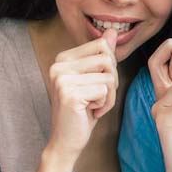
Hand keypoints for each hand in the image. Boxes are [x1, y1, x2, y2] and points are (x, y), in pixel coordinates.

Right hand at [45, 28, 118, 159]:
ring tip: (93, 105)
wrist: (66, 141)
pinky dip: (105, 105)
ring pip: (109, 76)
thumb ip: (102, 55)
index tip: (95, 85)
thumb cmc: (82, 111)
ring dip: (109, 95)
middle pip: (107, 59)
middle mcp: (59, 65)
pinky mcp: (70, 94)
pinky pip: (105, 91)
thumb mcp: (94, 80)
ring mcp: (62, 79)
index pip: (102, 46)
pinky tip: (90, 112)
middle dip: (111, 82)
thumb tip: (112, 31)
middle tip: (96, 97)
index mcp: (63, 58)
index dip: (109, 68)